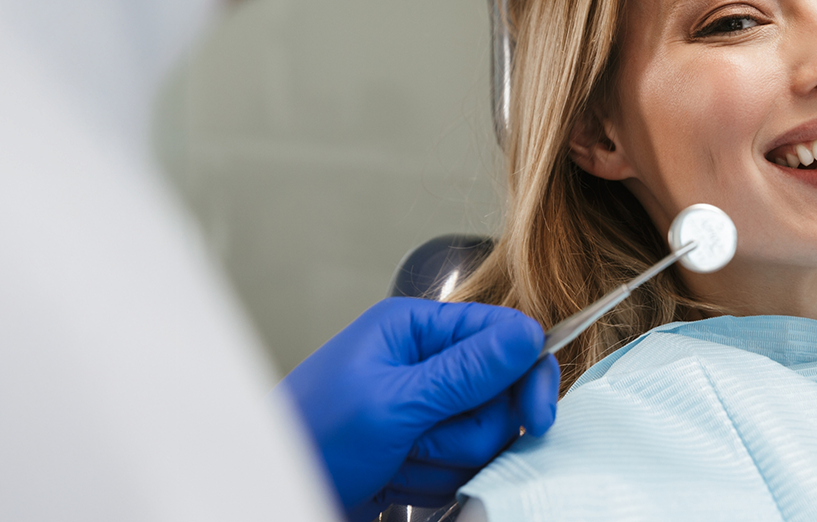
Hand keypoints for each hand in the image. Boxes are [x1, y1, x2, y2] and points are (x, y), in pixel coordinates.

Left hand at [280, 297, 558, 521]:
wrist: (281, 488)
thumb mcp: (393, 402)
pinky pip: (461, 467)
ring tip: (397, 459)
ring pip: (484, 437)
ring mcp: (422, 409)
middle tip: (423, 439)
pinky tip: (394, 477)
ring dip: (446, 460)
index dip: (527, 374)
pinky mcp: (420, 449)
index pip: (503, 333)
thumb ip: (464, 372)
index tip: (535, 415)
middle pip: (499, 394)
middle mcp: (422, 363)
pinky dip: (433, 480)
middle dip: (470, 429)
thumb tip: (525, 335)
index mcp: (414, 329)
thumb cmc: (312, 437)